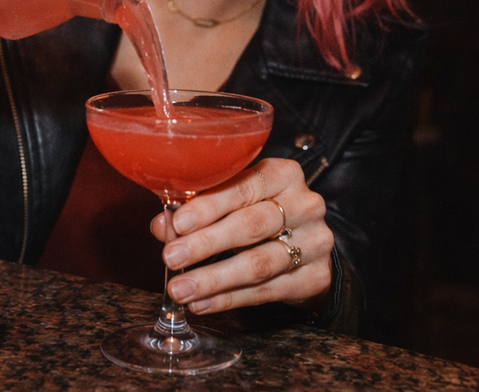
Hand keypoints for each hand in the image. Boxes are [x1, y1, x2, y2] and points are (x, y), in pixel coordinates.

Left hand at [149, 157, 333, 314]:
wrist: (307, 247)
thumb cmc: (260, 215)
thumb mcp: (233, 203)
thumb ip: (199, 209)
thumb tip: (163, 225)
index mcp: (282, 175)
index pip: (244, 187)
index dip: (209, 206)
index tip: (178, 224)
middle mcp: (305, 205)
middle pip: (252, 225)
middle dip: (207, 243)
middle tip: (172, 258)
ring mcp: (315, 242)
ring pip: (259, 262)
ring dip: (214, 278)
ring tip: (182, 289)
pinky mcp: (316, 276)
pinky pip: (267, 291)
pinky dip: (230, 298)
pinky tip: (203, 303)